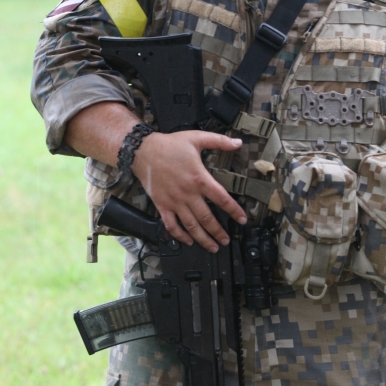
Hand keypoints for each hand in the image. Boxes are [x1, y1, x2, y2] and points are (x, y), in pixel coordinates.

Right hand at [132, 130, 246, 252]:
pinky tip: (187, 241)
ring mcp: (174, 201)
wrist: (144, 151)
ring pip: (191, 225)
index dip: (234, 210)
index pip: (221, 198)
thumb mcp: (196, 138)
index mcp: (199, 178)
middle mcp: (188, 193)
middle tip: (226, 240)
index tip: (242, 219)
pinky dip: (179, 235)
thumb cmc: (170, 145)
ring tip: (213, 246)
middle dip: (219, 232)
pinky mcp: (162, 205)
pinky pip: (171, 225)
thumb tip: (238, 142)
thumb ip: (219, 141)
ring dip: (203, 239)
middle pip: (207, 218)